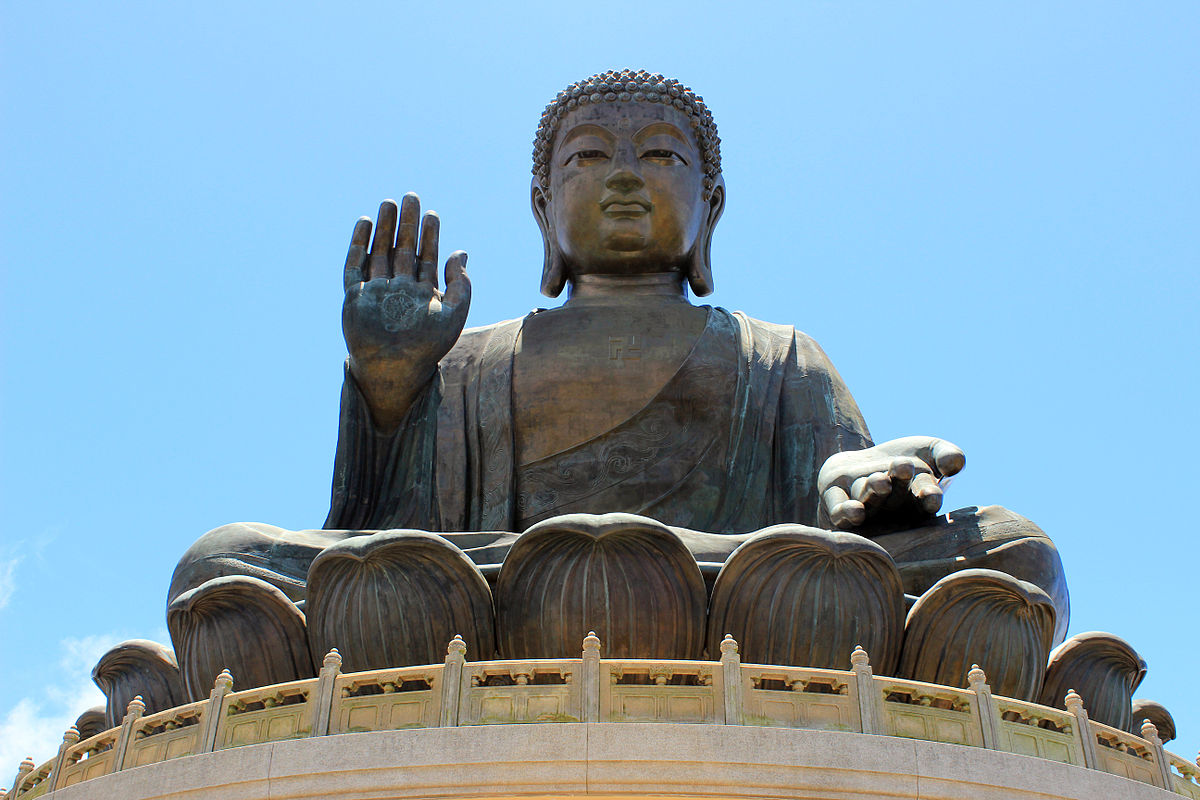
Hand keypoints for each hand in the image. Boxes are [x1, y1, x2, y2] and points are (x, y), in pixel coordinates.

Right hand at [342, 194, 470, 429]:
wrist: (395, 370)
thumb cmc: (428, 347)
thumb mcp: (454, 314)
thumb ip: (461, 284)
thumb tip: (462, 252)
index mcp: (422, 294)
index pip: (426, 257)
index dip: (430, 236)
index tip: (433, 214)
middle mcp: (399, 289)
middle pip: (402, 249)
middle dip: (406, 224)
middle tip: (411, 197)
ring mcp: (376, 291)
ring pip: (379, 252)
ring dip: (384, 228)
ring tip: (389, 203)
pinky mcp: (355, 296)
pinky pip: (355, 265)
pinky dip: (358, 245)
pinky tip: (365, 223)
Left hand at [818, 436, 965, 532]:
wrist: (864, 461)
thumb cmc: (905, 458)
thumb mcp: (929, 451)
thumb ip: (947, 454)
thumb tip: (956, 463)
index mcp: (917, 501)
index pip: (926, 500)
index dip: (929, 497)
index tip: (931, 494)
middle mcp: (891, 510)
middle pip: (895, 498)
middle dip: (898, 484)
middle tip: (901, 467)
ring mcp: (864, 508)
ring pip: (868, 502)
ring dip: (873, 493)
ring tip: (880, 480)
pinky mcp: (836, 504)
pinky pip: (840, 513)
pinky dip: (846, 513)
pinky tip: (853, 510)